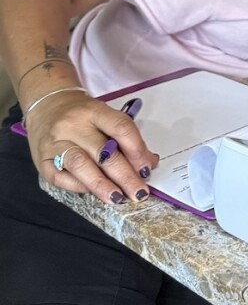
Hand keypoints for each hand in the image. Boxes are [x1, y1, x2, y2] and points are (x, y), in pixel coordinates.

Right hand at [24, 89, 158, 204]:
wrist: (48, 106)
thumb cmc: (83, 115)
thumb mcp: (105, 117)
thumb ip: (125, 138)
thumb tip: (147, 163)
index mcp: (94, 111)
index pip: (121, 128)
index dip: (137, 151)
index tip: (147, 169)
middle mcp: (73, 125)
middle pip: (103, 152)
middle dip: (125, 176)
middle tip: (139, 192)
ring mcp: (55, 143)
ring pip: (81, 166)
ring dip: (103, 186)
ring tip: (118, 198)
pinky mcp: (42, 160)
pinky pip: (61, 178)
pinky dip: (80, 187)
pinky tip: (95, 192)